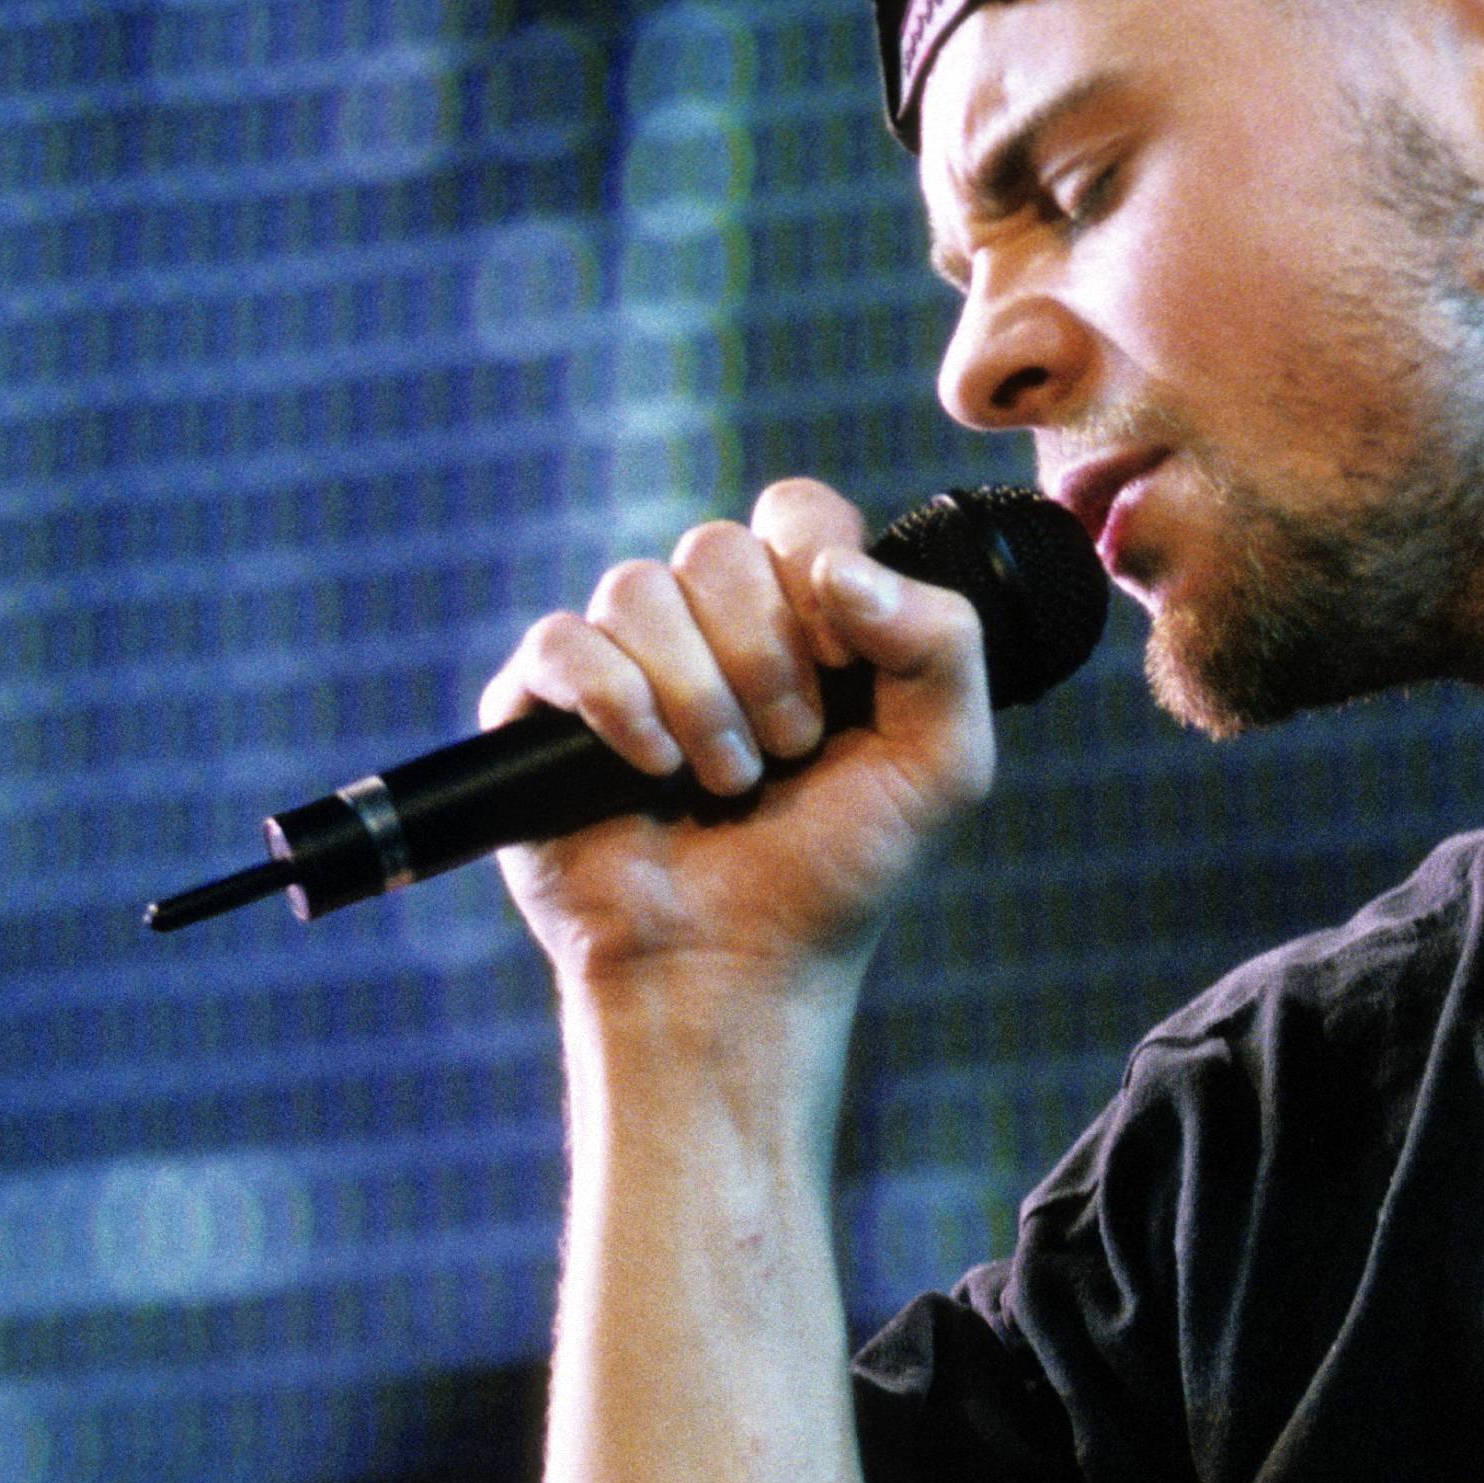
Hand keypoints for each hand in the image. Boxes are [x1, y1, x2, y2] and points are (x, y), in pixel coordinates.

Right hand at [479, 476, 999, 983]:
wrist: (738, 969)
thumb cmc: (839, 870)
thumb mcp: (943, 762)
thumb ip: (943, 642)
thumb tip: (839, 566)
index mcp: (799, 616)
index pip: (798, 514)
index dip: (820, 576)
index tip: (844, 670)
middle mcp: (704, 626)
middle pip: (716, 546)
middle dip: (766, 658)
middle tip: (789, 750)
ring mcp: (619, 662)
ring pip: (637, 587)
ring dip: (699, 696)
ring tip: (728, 780)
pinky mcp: (540, 709)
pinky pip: (564, 642)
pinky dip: (617, 703)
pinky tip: (651, 770)